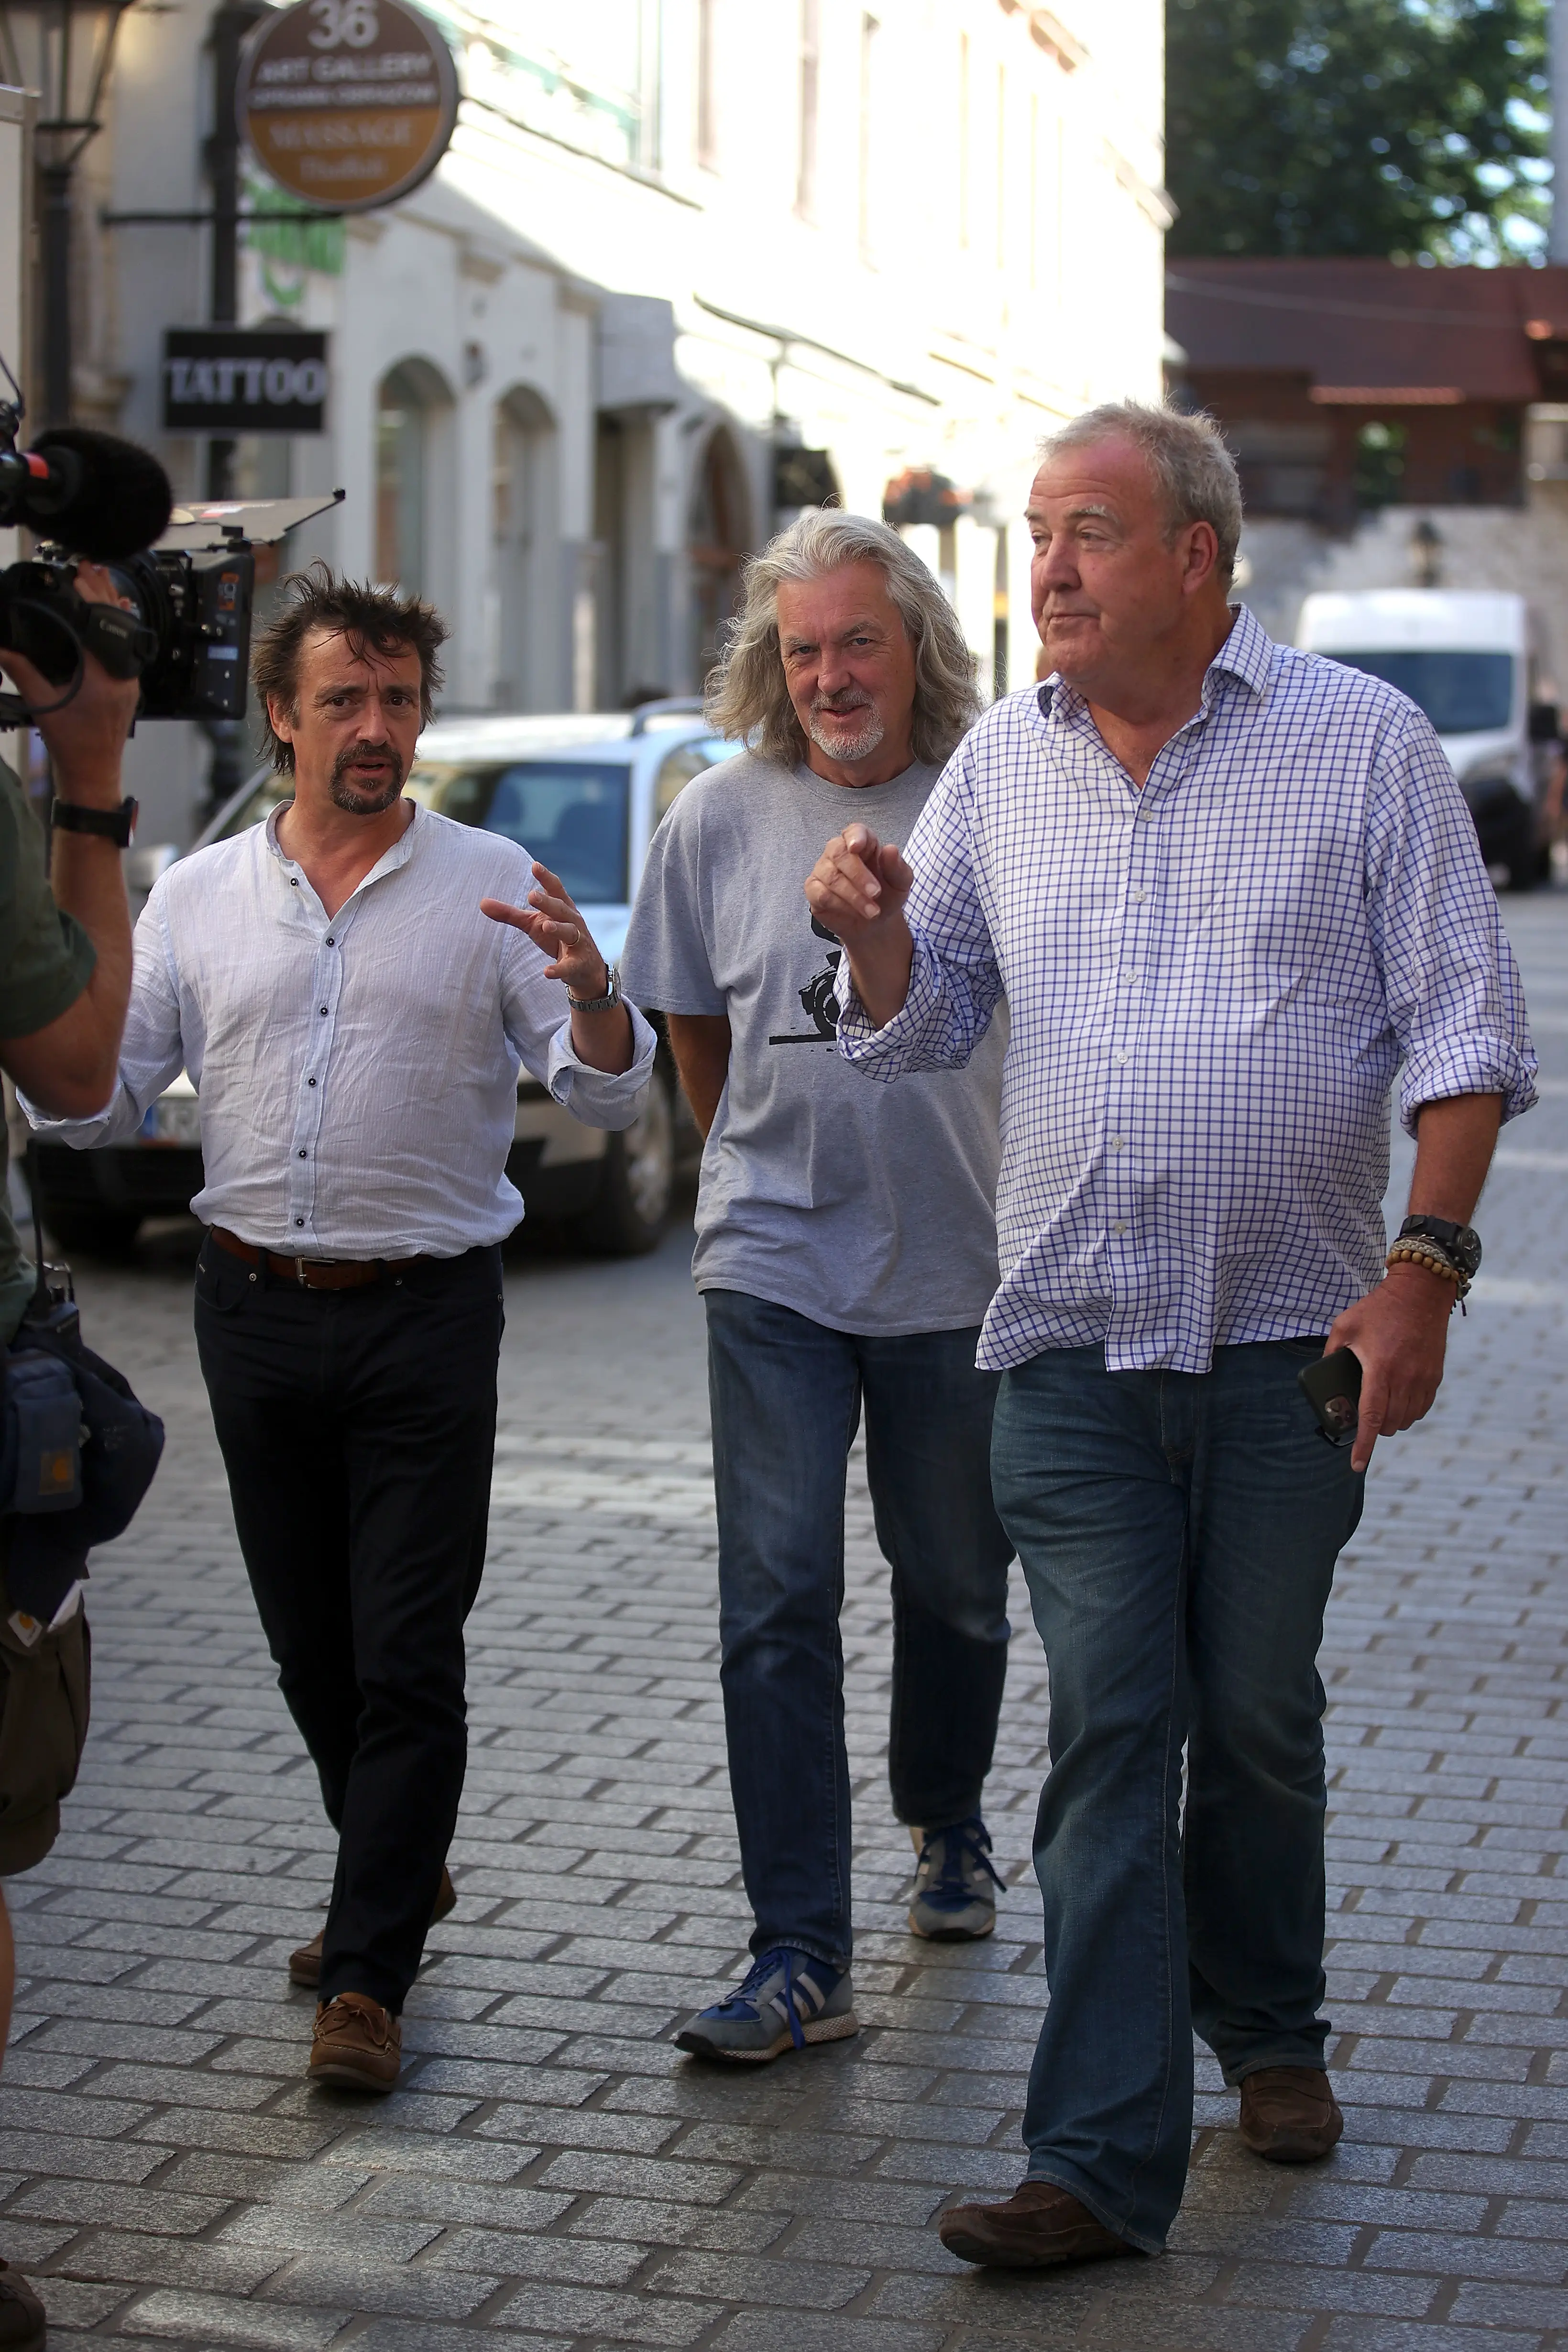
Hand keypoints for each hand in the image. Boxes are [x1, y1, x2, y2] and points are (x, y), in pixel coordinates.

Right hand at [0, 563, 140, 806]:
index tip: (78, 575)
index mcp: (104, 678)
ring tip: (101, 580)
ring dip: (112, 607)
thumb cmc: (72, 746)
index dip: (90, 596)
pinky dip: (118, 628)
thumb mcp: (42, 704)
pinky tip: (116, 612)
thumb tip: (1, 648)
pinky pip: (127, 649)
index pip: (101, 626)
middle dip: (102, 592)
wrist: (93, 774)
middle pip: (117, 624)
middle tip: (89, 567)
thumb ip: (21, 671)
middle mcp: (124, 678)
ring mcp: (130, 682)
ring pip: (126, 635)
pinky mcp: (129, 688)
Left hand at [481, 862, 609, 996]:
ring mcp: (578, 943)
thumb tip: (481, 903)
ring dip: (558, 929)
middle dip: (549, 902)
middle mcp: (573, 922)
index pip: (556, 890)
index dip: (546, 878)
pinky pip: (569, 966)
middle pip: (561, 909)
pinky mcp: (578, 964)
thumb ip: (510, 914)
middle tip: (532, 895)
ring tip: (545, 926)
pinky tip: (546, 972)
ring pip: (569, 932)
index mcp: (562, 908)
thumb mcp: (533, 924)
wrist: (585, 968)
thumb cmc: (556, 938)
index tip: (535, 866)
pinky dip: (559, 969)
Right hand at [805, 822, 912, 942]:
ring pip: (831, 877)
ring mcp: (823, 870)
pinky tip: (854, 912)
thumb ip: (897, 867)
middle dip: (858, 875)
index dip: (855, 837)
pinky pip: (821, 894)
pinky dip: (840, 905)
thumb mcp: (901, 883)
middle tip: (876, 893)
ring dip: (853, 896)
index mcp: (863, 843)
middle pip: (839, 853)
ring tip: (872, 911)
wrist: (874, 923)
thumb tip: (890, 849)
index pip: (854, 831)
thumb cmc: (886, 896)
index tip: (857, 847)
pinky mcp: (813, 889)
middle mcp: (838, 852)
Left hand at [1325, 1262, 1454, 1472]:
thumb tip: (1325, 1374)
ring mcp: (1423, 1378)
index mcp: (1379, 1369)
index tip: (1356, 1465)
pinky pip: (1422, 1408)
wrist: (1420, 1292)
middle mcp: (1404, 1378)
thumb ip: (1331, 1352)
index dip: (1363, 1445)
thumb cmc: (1378, 1308)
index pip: (1371, 1417)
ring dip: (1392, 1422)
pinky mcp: (1435, 1375)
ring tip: (1380, 1409)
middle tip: (1363, 1419)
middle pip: (1389, 1423)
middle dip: (1374, 1429)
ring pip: (1406, 1419)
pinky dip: (1409, 1412)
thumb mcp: (1344, 1325)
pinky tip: (1399, 1402)